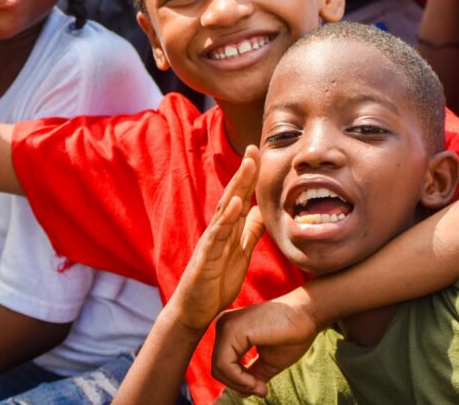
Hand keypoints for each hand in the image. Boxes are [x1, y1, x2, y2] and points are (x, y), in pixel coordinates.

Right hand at [168, 147, 264, 333]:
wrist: (195, 310)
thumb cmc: (216, 281)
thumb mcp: (241, 252)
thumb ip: (250, 230)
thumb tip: (263, 210)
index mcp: (228, 228)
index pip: (241, 196)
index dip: (250, 176)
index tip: (259, 152)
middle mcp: (218, 229)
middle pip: (232, 195)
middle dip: (244, 172)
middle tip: (254, 148)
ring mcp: (211, 241)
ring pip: (224, 209)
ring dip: (236, 186)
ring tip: (248, 166)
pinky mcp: (206, 256)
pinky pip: (217, 235)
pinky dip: (226, 218)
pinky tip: (235, 203)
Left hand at [212, 286, 323, 397]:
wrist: (306, 316)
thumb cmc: (290, 335)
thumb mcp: (267, 361)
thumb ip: (252, 374)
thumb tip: (240, 393)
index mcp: (230, 331)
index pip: (222, 365)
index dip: (239, 383)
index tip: (261, 389)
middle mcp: (224, 325)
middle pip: (218, 368)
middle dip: (238, 385)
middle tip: (261, 390)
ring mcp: (226, 325)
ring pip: (219, 368)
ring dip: (239, 384)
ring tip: (260, 386)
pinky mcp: (232, 330)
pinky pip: (224, 364)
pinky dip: (239, 379)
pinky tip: (255, 381)